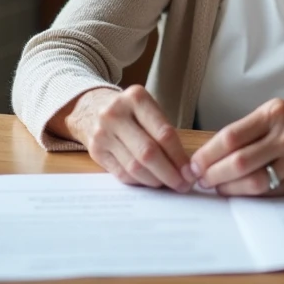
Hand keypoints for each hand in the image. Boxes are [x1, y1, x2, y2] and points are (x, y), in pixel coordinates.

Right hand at [63, 85, 195, 192]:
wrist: (92, 108)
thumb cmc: (130, 112)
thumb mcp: (147, 110)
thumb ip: (164, 133)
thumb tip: (185, 168)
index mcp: (136, 98)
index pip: (164, 133)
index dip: (179, 157)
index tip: (191, 172)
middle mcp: (116, 114)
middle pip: (148, 152)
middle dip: (169, 173)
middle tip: (183, 185)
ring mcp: (102, 133)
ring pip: (134, 167)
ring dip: (155, 180)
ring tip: (168, 184)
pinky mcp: (95, 151)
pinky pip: (122, 174)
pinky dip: (139, 181)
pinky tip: (150, 181)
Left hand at [189, 99, 283, 196]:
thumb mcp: (271, 112)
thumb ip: (244, 131)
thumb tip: (207, 156)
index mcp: (274, 113)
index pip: (231, 137)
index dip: (207, 154)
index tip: (194, 164)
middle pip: (240, 161)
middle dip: (213, 174)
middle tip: (201, 179)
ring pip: (255, 182)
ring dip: (229, 188)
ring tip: (218, 186)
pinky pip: (270, 193)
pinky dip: (249, 195)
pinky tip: (239, 191)